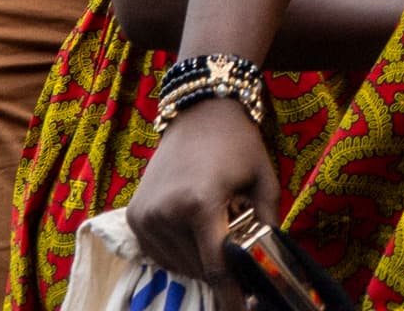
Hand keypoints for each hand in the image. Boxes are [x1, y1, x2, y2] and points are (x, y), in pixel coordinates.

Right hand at [126, 99, 276, 280]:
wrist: (199, 112)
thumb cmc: (238, 144)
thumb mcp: (264, 180)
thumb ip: (266, 224)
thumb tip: (269, 264)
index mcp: (200, 204)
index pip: (216, 266)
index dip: (231, 295)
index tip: (243, 309)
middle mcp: (166, 213)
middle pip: (198, 269)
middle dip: (221, 271)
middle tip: (240, 259)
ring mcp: (145, 217)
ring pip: (177, 265)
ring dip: (200, 262)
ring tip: (217, 234)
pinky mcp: (135, 217)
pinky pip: (159, 254)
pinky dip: (180, 253)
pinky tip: (195, 232)